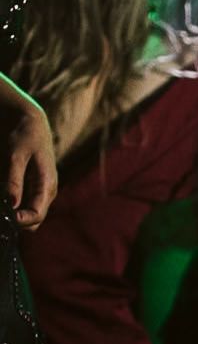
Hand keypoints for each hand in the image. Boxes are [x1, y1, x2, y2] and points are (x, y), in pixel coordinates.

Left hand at [4, 97, 56, 231]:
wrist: (31, 122)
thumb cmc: (24, 135)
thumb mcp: (15, 155)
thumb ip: (14, 180)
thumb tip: (12, 204)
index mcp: (47, 185)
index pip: (37, 214)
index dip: (20, 221)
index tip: (4, 218)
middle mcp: (47, 191)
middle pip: (35, 219)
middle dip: (17, 222)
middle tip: (1, 213)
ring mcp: (42, 190)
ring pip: (31, 215)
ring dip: (16, 216)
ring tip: (2, 208)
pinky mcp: (34, 187)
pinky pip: (27, 205)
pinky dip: (15, 208)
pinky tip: (4, 202)